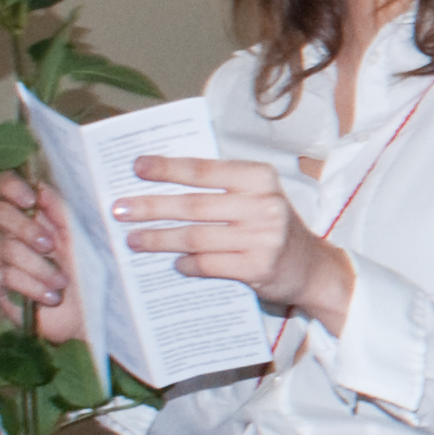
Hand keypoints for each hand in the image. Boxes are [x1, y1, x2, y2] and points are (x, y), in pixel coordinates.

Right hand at [0, 175, 87, 343]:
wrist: (85, 316)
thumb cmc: (86, 274)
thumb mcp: (80, 240)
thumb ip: (62, 213)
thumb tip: (42, 187)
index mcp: (32, 217)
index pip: (5, 189)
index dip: (10, 187)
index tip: (30, 199)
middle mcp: (10, 233)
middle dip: (26, 229)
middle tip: (50, 246)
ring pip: (8, 249)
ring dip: (40, 268)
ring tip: (63, 282)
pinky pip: (5, 276)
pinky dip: (32, 286)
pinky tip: (51, 298)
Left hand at [118, 155, 347, 329]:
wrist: (313, 267)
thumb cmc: (273, 227)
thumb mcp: (258, 196)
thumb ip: (221, 188)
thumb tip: (161, 184)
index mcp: (262, 178)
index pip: (206, 170)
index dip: (169, 168)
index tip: (137, 166)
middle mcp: (264, 204)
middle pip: (194, 205)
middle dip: (151, 207)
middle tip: (119, 209)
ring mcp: (263, 237)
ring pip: (196, 237)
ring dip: (159, 239)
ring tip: (133, 240)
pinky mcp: (258, 268)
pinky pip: (209, 264)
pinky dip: (186, 264)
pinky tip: (174, 264)